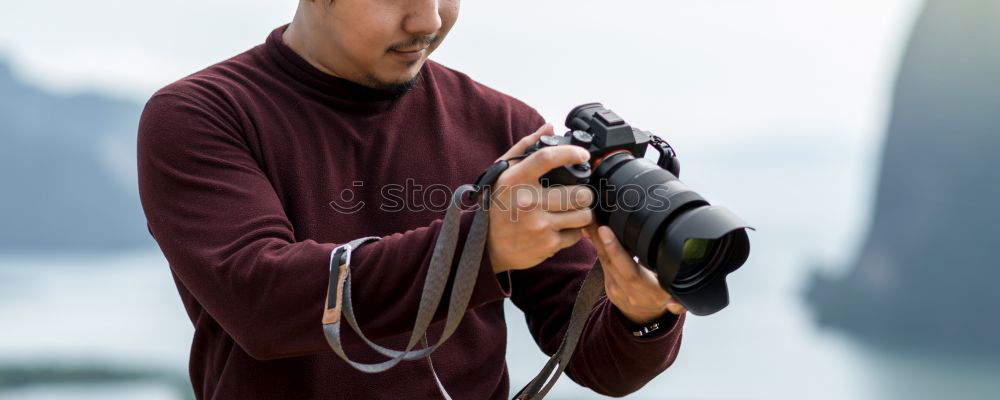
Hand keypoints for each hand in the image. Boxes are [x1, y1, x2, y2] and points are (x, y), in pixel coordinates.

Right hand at [487, 123, 594, 272]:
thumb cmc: (497, 205)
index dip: (570, 153)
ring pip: (583, 214)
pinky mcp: (547, 245)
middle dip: (584, 191)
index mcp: (515, 180)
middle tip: (579, 192)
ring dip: (583, 211)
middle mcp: (527, 201)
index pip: (547, 158)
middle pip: (579, 192)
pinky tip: (564, 226)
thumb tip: (549, 127)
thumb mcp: (503, 173)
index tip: (582, 155)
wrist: (488, 246)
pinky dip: (575, 230)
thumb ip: (525, 147)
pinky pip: (577, 234)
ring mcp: (539, 225)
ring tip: (574, 209)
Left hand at [584, 224, 686, 323]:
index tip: (605, 230)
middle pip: (609, 260)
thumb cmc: (663, 299)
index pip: (628, 271)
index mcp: (645, 292)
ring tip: (590, 214)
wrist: (644, 318)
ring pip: (602, 258)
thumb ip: (679, 300)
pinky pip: (601, 260)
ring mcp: (613, 287)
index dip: (616, 250)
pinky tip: (592, 227)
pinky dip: (597, 243)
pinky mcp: (606, 282)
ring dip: (595, 236)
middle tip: (591, 213)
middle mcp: (626, 290)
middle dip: (599, 236)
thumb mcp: (674, 298)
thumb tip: (676, 305)